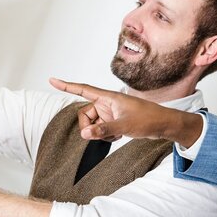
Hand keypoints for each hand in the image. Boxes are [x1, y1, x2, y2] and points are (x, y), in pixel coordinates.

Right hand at [49, 78, 203, 146]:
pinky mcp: (115, 121)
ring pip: (93, 124)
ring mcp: (111, 113)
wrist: (164, 125)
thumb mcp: (124, 126)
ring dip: (100, 133)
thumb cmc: (148, 119)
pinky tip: (120, 136)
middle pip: (85, 114)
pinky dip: (107, 135)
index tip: (52, 80)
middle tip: (101, 134)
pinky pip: (102, 130)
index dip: (67, 86)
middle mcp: (107, 104)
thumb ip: (103, 131)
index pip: (83, 89)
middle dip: (89, 127)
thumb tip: (84, 134)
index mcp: (108, 97)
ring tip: (116, 134)